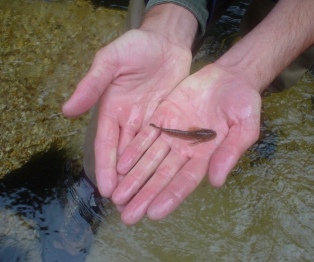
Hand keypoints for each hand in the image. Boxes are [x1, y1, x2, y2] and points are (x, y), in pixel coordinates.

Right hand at [62, 28, 191, 196]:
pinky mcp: (169, 119)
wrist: (166, 41)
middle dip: (125, 181)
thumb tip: (66, 111)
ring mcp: (150, 121)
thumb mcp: (110, 61)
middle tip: (126, 207)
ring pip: (145, 155)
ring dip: (143, 177)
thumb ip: (92, 84)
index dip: (106, 167)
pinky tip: (163, 178)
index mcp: (111, 109)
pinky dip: (162, 161)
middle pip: (126, 156)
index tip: (107, 190)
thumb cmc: (135, 46)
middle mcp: (129, 120)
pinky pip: (165, 143)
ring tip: (143, 200)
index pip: (107, 144)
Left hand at [113, 63, 261, 223]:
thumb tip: (216, 181)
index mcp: (206, 156)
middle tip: (127, 216)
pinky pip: (145, 136)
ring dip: (133, 177)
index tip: (153, 213)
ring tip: (117, 196)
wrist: (230, 77)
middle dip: (145, 195)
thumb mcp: (245, 126)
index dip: (170, 196)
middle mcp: (185, 150)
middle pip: (162, 176)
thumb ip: (231, 151)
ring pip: (149, 160)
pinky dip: (132, 151)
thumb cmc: (243, 103)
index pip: (186, 181)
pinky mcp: (162, 118)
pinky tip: (119, 165)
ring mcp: (172, 134)